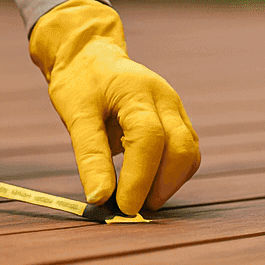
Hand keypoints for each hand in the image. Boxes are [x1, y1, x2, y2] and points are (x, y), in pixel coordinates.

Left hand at [29, 0, 199, 215]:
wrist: (91, 57)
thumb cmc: (80, 84)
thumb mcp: (75, 115)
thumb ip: (89, 156)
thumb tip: (98, 198)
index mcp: (137, 91)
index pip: (149, 138)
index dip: (139, 177)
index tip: (123, 207)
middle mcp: (165, 98)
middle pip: (181, 148)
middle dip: (161, 185)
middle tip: (132, 208)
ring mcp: (176, 108)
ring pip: (189, 154)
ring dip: (169, 183)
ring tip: (138, 198)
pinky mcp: (178, 120)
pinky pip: (187, 153)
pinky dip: (172, 174)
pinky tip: (148, 184)